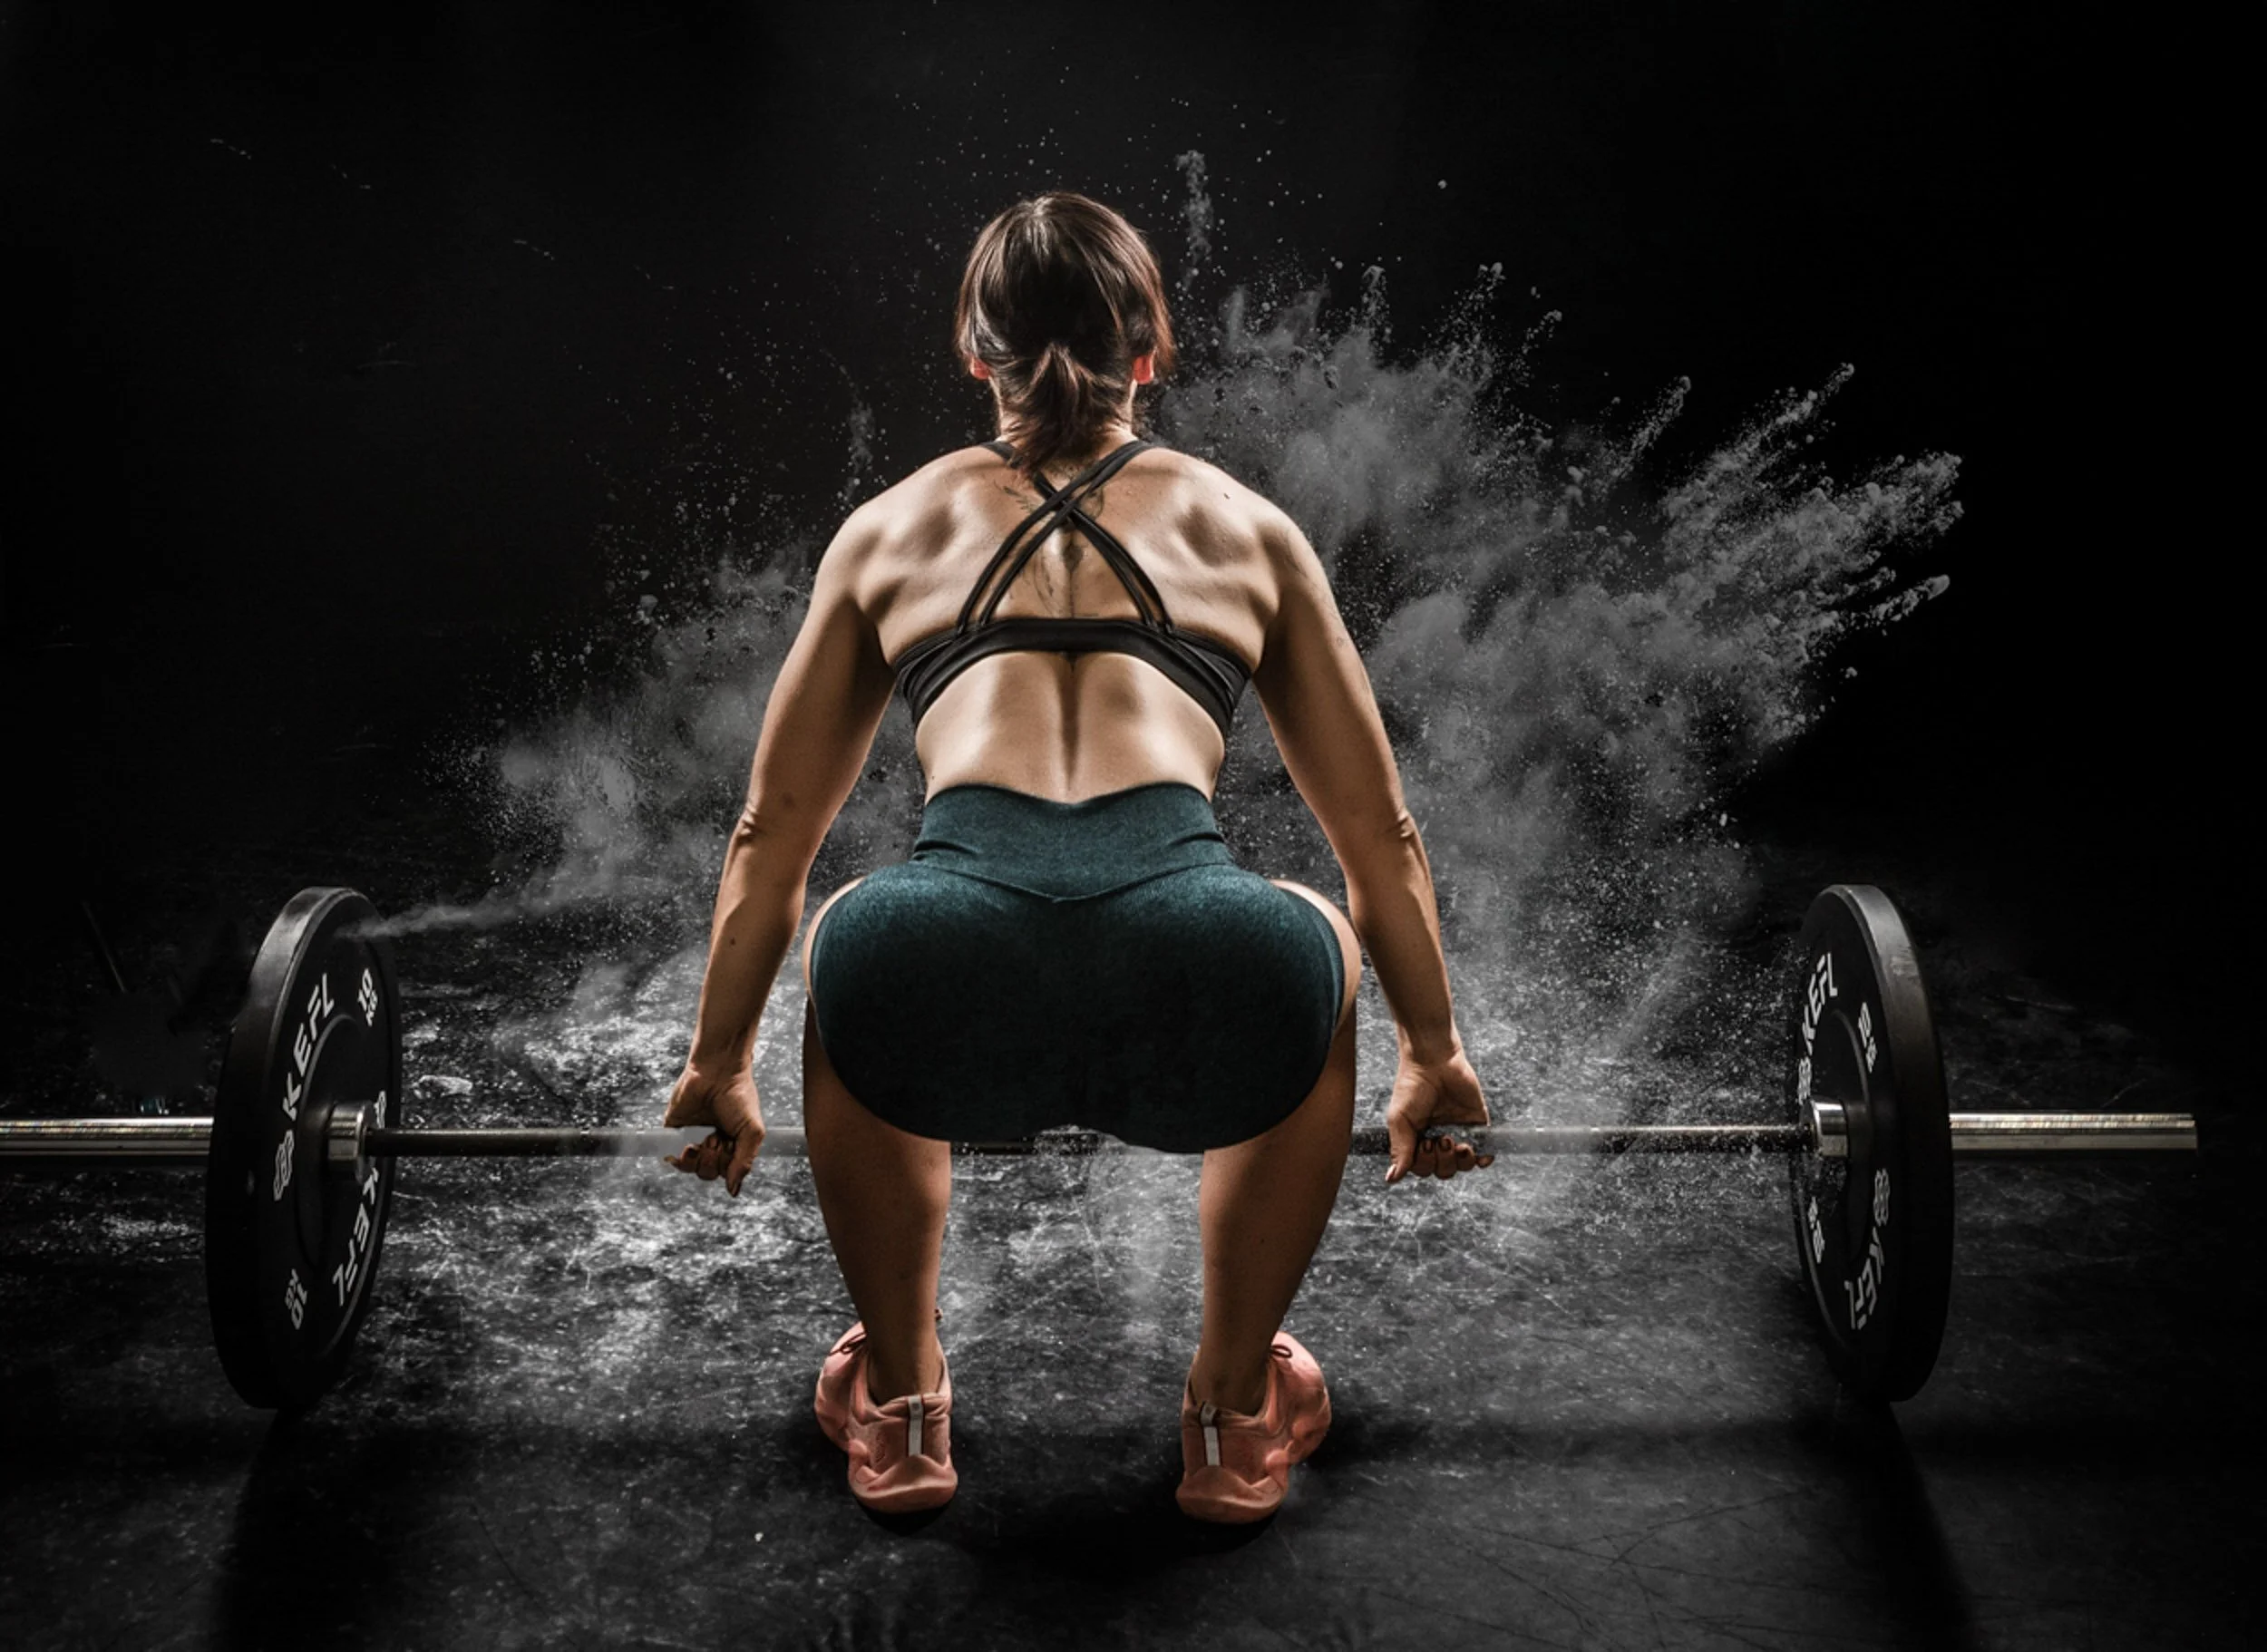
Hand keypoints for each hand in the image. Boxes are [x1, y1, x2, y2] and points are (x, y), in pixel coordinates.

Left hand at [662, 1061, 765, 1195]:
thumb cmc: (739, 1097)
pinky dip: (677, 1157)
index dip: (727, 1164)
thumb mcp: (752, 1132)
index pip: (725, 1173)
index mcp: (730, 1146)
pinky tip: (688, 1144)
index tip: (731, 1144)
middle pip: (706, 1173)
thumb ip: (744, 1163)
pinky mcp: (674, 1131)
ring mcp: (691, 1138)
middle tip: (717, 1137)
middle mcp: (710, 1144)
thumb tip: (733, 1192)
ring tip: (705, 1137)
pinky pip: (669, 1157)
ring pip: (689, 1169)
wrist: (718, 1072)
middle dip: (712, 1160)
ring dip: (697, 1157)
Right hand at [1384, 1044, 1492, 1183]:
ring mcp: (1459, 1132)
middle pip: (1444, 1171)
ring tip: (1456, 1142)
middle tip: (1440, 1139)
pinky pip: (1485, 1150)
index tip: (1424, 1143)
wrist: (1434, 1061)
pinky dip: (1483, 1157)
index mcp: (1418, 1140)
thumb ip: (1400, 1151)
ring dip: (1460, 1161)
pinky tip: (1478, 1153)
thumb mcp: (1400, 1120)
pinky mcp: (1478, 1123)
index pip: (1423, 1168)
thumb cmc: (1411, 1086)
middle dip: (1442, 1162)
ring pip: (1463, 1165)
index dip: (1425, 1165)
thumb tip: (1391, 1179)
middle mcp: (1438, 1139)